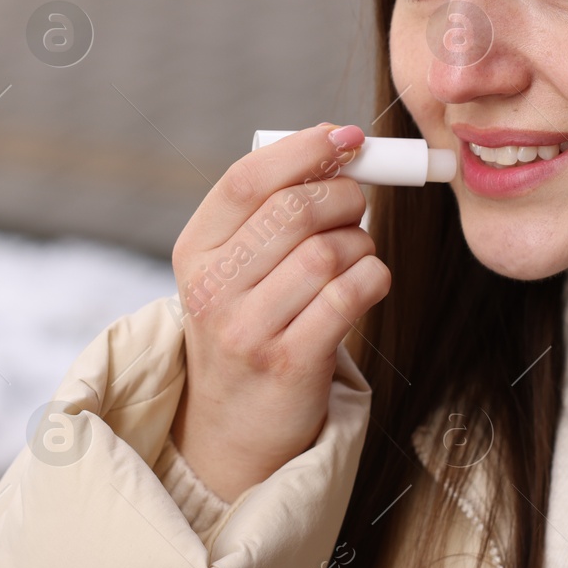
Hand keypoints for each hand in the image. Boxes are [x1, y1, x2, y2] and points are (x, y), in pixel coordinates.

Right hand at [169, 124, 389, 500]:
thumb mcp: (235, 268)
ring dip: (361, 242)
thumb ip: (272, 209)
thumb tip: (341, 144)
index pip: (248, 179)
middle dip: (343, 195)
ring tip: (355, 255)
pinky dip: (373, 277)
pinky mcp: (288, 363)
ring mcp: (246, 329)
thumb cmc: (251, 325)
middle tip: (356, 205)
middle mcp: (212, 289)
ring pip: (329, 251)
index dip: (304, 150)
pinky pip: (352, 293)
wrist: (234, 428)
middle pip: (294, 210)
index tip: (347, 138)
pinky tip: (365, 284)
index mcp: (194, 251)